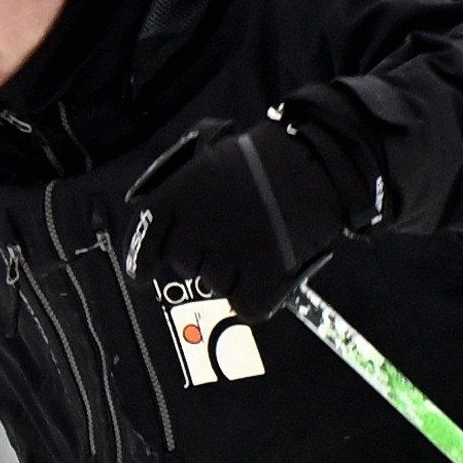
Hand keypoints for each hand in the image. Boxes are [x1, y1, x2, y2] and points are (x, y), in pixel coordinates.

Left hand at [131, 101, 376, 304]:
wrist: (320, 160)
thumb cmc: (270, 157)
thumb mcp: (212, 160)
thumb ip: (185, 196)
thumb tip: (163, 234)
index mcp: (182, 191)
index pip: (147, 234)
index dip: (143, 257)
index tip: (142, 274)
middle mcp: (198, 225)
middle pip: (184, 264)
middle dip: (203, 257)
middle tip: (234, 237)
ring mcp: (229, 254)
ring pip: (215, 286)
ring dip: (233, 275)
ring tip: (260, 244)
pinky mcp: (262, 277)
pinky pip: (246, 305)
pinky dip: (257, 296)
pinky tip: (270, 272)